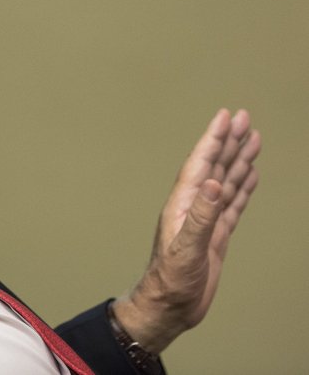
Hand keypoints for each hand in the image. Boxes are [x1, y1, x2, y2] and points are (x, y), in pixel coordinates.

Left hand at [112, 109, 259, 353]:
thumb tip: (214, 183)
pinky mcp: (215, 234)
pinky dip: (242, 187)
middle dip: (230, 141)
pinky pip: (232, 203)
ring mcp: (206, 218)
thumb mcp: (187, 248)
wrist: (170, 306)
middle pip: (216, 166)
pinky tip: (249, 175)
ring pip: (226, 181)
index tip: (226, 116)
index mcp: (184, 203)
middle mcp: (194, 205)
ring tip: (253, 139)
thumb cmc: (171, 279)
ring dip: (238, 160)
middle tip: (245, 118)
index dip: (213, 139)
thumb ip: (201, 217)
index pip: (201, 163)